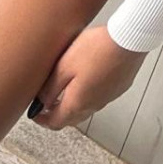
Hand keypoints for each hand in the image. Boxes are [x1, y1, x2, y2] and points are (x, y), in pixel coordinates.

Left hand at [29, 25, 148, 130]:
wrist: (128, 41)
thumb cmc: (96, 50)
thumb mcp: (64, 66)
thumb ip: (50, 88)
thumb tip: (40, 102)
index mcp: (77, 103)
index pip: (55, 122)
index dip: (42, 119)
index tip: (35, 114)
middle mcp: (93, 106)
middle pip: (70, 118)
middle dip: (56, 114)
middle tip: (46, 104)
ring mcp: (107, 97)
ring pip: (85, 108)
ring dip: (72, 104)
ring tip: (63, 91)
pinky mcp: (118, 87)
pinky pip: (98, 97)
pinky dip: (87, 94)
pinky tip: (86, 79)